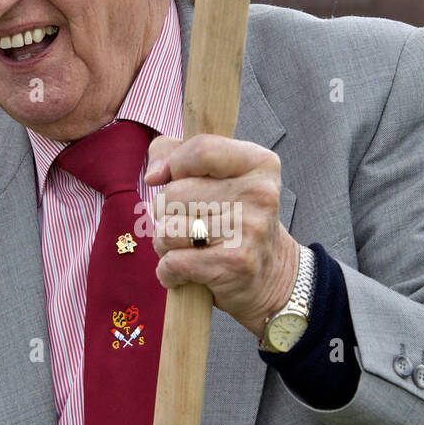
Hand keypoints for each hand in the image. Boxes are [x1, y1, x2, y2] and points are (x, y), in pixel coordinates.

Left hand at [144, 134, 300, 337]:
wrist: (270, 275)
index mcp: (258, 163)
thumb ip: (176, 154)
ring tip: (190, 247)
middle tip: (192, 224)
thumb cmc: (231, 218)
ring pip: (167, 229)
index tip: (177, 179)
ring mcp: (248, 229)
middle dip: (167, 212)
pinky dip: (169, 271)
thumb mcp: (216, 175)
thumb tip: (153, 175)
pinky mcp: (234, 264)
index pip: (200, 149)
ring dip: (166, 244)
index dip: (176, 165)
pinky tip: (188, 271)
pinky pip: (172, 262)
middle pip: (173, 193)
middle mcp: (258, 194)